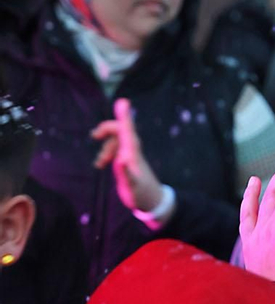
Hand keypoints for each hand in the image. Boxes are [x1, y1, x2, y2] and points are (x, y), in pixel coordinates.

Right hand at [90, 98, 163, 213]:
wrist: (151, 202)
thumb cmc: (141, 195)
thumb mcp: (131, 187)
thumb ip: (126, 173)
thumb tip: (120, 159)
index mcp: (134, 154)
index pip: (128, 131)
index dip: (124, 117)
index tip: (123, 102)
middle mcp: (133, 151)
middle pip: (120, 130)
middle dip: (107, 129)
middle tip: (94, 136)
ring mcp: (130, 155)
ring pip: (116, 140)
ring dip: (104, 147)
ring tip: (99, 164)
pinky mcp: (128, 160)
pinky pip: (116, 148)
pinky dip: (106, 152)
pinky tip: (100, 164)